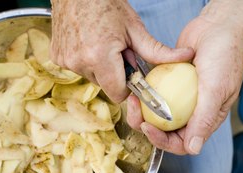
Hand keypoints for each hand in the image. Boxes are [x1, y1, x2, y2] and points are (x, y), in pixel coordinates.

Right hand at [50, 0, 192, 102]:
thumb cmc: (105, 4)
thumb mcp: (134, 28)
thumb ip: (156, 50)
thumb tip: (184, 57)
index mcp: (100, 57)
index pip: (118, 94)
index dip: (127, 86)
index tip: (130, 72)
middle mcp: (80, 63)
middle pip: (105, 86)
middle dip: (113, 74)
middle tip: (115, 50)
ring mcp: (66, 61)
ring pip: (91, 77)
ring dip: (98, 67)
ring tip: (99, 44)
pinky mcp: (57, 58)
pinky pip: (77, 69)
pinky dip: (84, 60)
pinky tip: (86, 43)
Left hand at [129, 0, 242, 154]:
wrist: (218, 27)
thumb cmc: (225, 56)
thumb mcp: (217, 90)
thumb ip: (204, 119)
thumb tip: (193, 149)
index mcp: (205, 119)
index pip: (181, 143)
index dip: (162, 141)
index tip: (148, 128)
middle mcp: (190, 112)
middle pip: (164, 131)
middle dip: (146, 127)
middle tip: (135, 111)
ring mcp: (178, 98)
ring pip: (155, 114)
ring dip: (141, 110)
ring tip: (133, 99)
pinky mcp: (168, 84)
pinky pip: (153, 94)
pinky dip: (144, 94)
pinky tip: (136, 88)